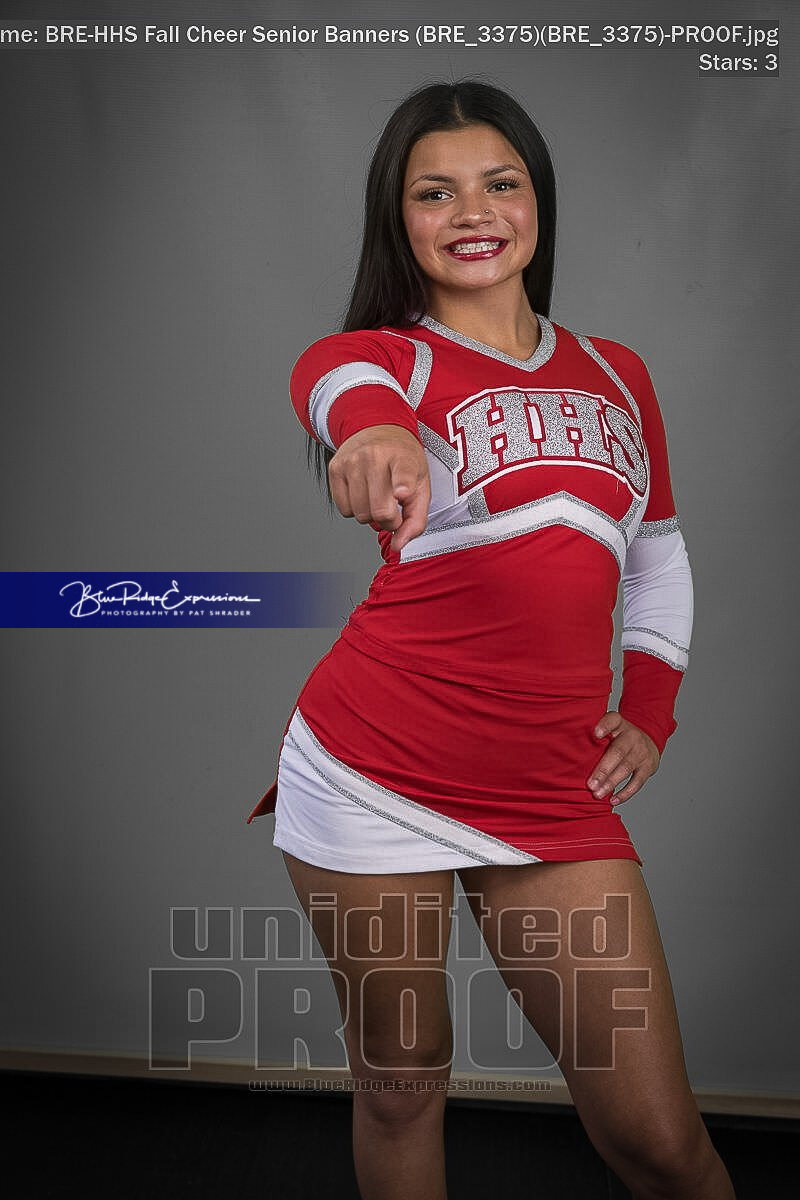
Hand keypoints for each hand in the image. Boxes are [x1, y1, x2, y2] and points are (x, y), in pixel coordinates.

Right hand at [328, 424, 430, 552]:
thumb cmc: (403, 460)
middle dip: (389, 521)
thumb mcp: (421, 484)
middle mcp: (375, 457)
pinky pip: (344, 509)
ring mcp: (352, 462)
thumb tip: (398, 545)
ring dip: (371, 516)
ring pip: (360, 514)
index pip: (402, 474)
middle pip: (380, 511)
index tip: (402, 492)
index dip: (403, 486)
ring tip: (378, 499)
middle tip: (394, 510)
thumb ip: (416, 519)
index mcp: (403, 457)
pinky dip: (355, 509)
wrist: (377, 428)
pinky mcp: (335, 468)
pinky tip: (363, 493)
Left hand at [587, 712, 659, 805]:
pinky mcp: (648, 767)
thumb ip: (595, 733)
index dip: (605, 725)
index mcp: (620, 724)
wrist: (649, 740)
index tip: (595, 734)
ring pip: (626, 768)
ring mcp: (642, 752)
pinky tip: (613, 800)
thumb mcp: (611, 728)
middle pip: (617, 752)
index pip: (613, 719)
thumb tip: (567, 748)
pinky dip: (625, 793)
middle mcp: (632, 736)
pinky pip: (637, 782)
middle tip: (590, 784)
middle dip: (603, 769)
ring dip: (610, 783)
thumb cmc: (620, 736)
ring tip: (597, 794)